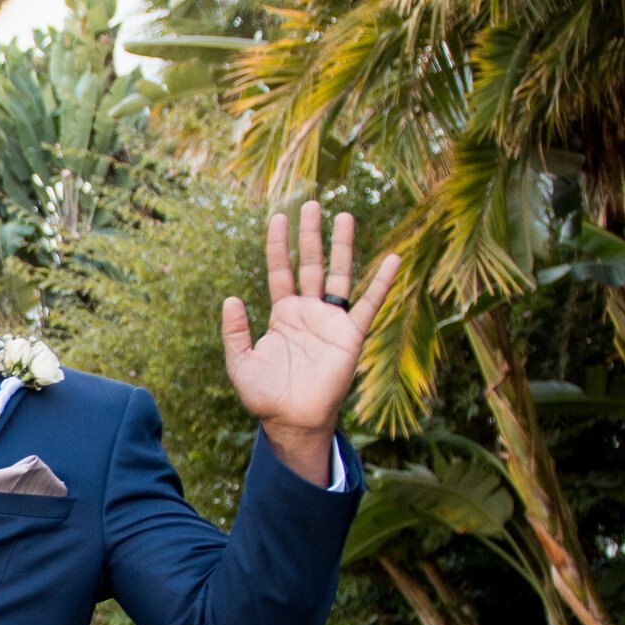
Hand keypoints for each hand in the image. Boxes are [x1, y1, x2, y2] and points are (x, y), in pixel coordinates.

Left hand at [221, 201, 400, 484]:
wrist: (292, 421)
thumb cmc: (266, 395)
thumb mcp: (240, 362)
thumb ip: (234, 331)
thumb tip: (231, 298)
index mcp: (283, 314)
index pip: (281, 270)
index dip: (279, 245)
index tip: (278, 217)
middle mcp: (309, 311)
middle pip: (312, 264)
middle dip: (311, 235)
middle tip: (312, 204)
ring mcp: (331, 321)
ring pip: (340, 275)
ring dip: (343, 247)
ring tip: (345, 216)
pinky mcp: (351, 335)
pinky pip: (369, 305)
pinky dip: (382, 283)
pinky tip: (393, 259)